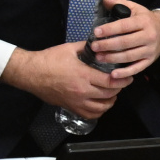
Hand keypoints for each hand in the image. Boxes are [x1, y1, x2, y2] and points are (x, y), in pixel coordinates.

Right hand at [3, 42, 125, 118]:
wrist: (31, 73)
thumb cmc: (48, 60)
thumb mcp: (70, 49)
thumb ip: (87, 47)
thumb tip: (100, 44)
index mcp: (83, 75)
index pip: (110, 82)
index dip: (122, 80)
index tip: (128, 77)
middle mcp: (81, 91)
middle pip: (109, 95)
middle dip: (118, 89)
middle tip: (121, 83)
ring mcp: (76, 102)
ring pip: (101, 108)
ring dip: (110, 101)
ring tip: (112, 93)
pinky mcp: (70, 107)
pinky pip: (90, 115)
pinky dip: (99, 111)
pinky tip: (100, 103)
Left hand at [85, 0, 159, 79]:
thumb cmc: (146, 19)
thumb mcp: (136, 8)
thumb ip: (120, 4)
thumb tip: (106, 0)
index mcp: (144, 22)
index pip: (124, 26)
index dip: (109, 29)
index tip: (96, 32)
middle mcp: (148, 36)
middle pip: (125, 43)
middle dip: (107, 45)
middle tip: (94, 46)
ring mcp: (150, 50)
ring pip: (129, 56)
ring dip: (112, 58)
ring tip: (99, 57)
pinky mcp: (150, 61)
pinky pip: (137, 68)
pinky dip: (125, 73)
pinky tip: (113, 74)